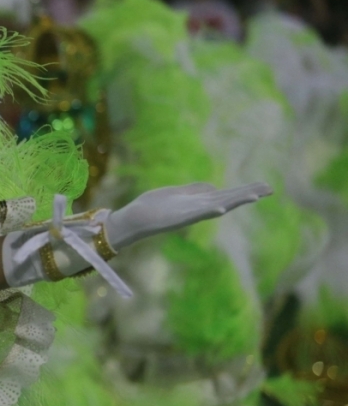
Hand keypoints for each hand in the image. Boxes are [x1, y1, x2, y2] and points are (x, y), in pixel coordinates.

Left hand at [105, 182, 272, 249]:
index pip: (229, 195)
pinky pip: (195, 214)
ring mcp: (191, 214)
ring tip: (253, 197)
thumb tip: (214, 188)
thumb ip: (196, 191)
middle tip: (270, 189)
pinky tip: (220, 209)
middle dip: (248, 194)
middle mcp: (200, 209)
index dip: (247, 191)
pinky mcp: (178, 217)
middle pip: (229, 199)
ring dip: (235, 202)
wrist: (136, 218)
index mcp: (200, 202)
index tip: (266, 186)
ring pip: (217, 206)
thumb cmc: (155, 206)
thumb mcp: (179, 194)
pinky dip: (208, 211)